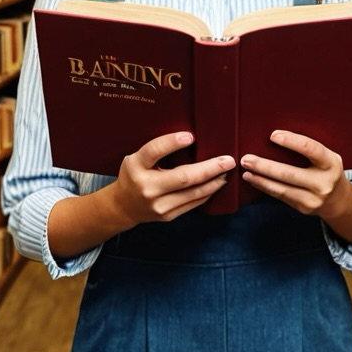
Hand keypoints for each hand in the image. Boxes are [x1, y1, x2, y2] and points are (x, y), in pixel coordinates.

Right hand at [111, 131, 235, 224]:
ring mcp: (158, 204)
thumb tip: (192, 139)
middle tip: (228, 160)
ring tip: (226, 172)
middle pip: (183, 177)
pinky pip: (193, 203)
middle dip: (210, 168)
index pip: (153, 152)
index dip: (171, 143)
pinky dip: (207, 192)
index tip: (190, 137)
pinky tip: (215, 184)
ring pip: (193, 193)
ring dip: (214, 181)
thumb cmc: (134, 175)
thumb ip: (157, 151)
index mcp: (136, 167)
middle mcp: (146, 187)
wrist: (123, 206)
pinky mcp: (167, 215)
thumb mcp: (137, 159)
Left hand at [240, 129, 350, 220]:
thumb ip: (309, 149)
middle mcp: (324, 183)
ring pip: (282, 188)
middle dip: (265, 166)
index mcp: (331, 163)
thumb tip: (277, 136)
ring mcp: (314, 198)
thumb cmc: (326, 170)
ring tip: (245, 170)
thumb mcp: (327, 157)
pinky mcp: (304, 208)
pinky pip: (280, 196)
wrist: (338, 200)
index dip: (292, 141)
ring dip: (260, 179)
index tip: (273, 135)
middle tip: (246, 158)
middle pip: (290, 173)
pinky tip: (253, 180)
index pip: (311, 149)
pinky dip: (265, 187)